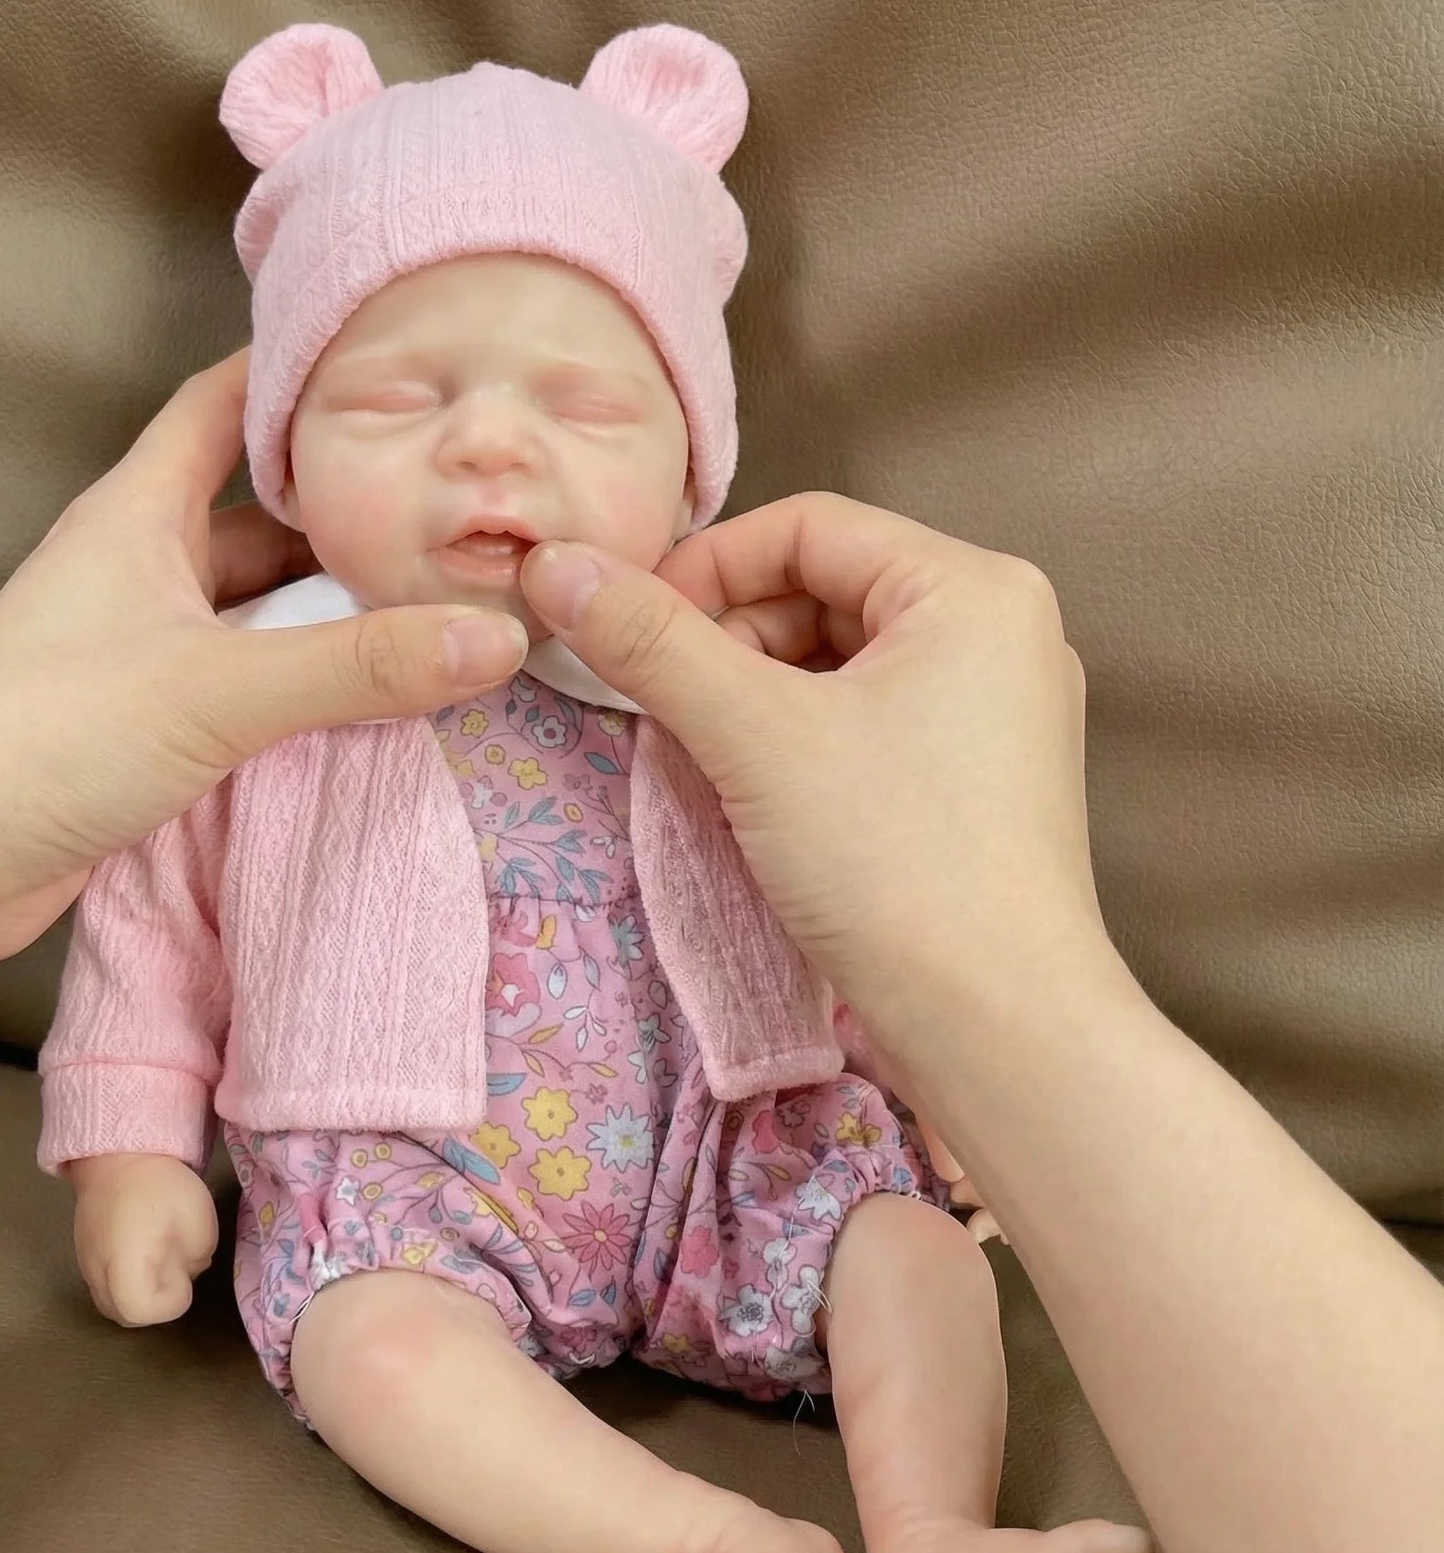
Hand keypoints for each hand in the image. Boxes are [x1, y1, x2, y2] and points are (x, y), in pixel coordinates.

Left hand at [0, 346, 525, 975]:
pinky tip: (377, 703)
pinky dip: (309, 688)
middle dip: (351, 514)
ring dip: (336, 613)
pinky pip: (250, 687)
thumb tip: (497, 634)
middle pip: (263, 518)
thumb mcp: (220, 686)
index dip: (299, 373)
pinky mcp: (148, 728)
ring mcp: (143, 650)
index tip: (394, 360)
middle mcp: (141, 568)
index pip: (224, 404)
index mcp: (138, 513)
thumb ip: (358, 664)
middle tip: (459, 509)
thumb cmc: (47, 734)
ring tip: (444, 605)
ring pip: (262, 612)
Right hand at [68, 1152, 220, 1326]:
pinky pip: (104, 1283)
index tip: (182, 1271)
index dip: (171, 1300)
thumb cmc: (161, 1184)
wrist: (117, 1150)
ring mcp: (84, 1263)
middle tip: (174, 1269)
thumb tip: (186, 1269)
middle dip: (156, 1303)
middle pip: (124, 1315)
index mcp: (124, 1265)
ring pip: (111, 1302)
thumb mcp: (199, 1220)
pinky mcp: (82, 1252)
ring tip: (160, 1259)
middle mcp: (96, 1272)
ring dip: (139, 1294)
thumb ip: (198, 1257)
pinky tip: (142, 1251)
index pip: (142, 1311)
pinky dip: (125, 1280)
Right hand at [518, 493, 1104, 1065]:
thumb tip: (554, 564)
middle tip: (663, 706)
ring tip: (702, 756)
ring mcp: (994, 715)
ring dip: (752, 694)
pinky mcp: (976, 785)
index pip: (808, 526)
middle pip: (824, 591)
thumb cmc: (895, 860)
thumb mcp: (755, 735)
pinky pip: (865, 724)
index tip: (627, 629)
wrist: (998, 1026)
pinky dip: (795, 742)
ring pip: (838, 664)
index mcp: (973, 587)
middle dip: (727, 638)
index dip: (704, 566)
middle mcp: (1000, 634)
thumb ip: (652, 642)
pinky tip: (752, 794)